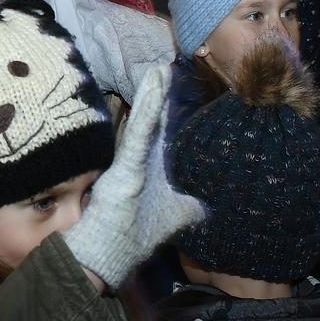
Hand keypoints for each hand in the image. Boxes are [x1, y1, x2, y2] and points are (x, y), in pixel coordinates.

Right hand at [63, 64, 206, 289]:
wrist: (110, 253)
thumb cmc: (136, 235)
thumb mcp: (174, 217)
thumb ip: (190, 208)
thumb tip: (209, 205)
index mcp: (151, 168)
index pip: (162, 133)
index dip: (169, 110)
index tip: (176, 85)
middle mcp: (140, 160)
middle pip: (153, 121)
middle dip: (160, 95)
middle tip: (166, 67)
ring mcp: (131, 161)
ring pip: (144, 121)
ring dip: (152, 95)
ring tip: (159, 70)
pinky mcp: (126, 167)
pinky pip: (139, 134)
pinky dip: (146, 111)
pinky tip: (154, 91)